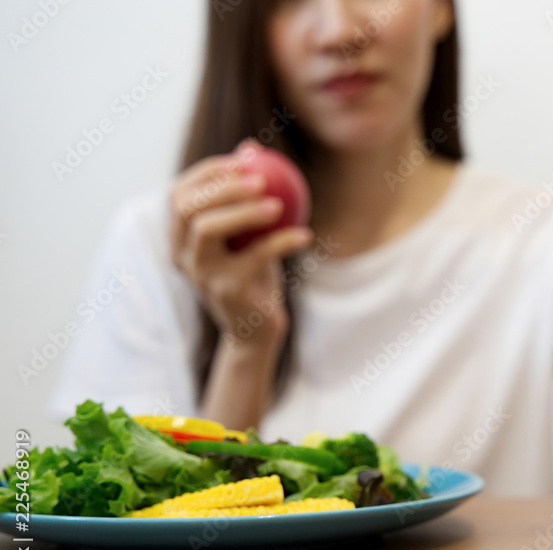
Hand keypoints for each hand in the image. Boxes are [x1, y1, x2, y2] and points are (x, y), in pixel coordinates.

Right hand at [169, 141, 312, 348]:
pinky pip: (254, 257)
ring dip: (244, 211)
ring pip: (208, 228)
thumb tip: (251, 147)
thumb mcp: (247, 234)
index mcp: (179, 239)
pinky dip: (282, 243)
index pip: (178, 194)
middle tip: (259, 178)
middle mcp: (181, 255)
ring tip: (278, 205)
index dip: (206, 172)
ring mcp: (200, 274)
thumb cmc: (252, 273)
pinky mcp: (226, 290)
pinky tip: (304, 235)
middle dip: (220, 186)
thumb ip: (245, 196)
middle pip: (186, 206)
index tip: (241, 160)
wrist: (256, 328)